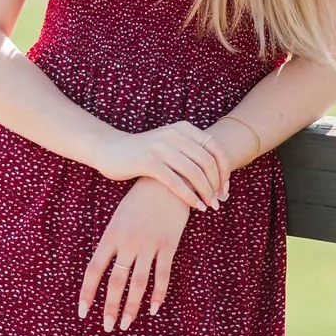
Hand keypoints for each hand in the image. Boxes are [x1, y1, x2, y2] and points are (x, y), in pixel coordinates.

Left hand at [79, 178, 194, 330]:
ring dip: (132, 307)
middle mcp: (128, 242)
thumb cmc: (140, 199)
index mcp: (111, 235)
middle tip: (107, 327)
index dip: (87, 293)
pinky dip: (158, 294)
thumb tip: (104, 269)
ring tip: (126, 324)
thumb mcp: (119, 217)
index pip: (94, 270)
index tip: (83, 312)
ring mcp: (149, 244)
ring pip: (138, 283)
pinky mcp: (168, 245)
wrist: (167, 180)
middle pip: (116, 282)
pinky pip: (163, 275)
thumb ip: (112, 243)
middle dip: (111, 308)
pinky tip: (153, 309)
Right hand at [93, 121, 230, 210]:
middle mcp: (175, 134)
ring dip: (206, 193)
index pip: (216, 148)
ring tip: (210, 206)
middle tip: (219, 201)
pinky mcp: (149, 162)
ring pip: (194, 173)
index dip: (225, 170)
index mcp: (184, 128)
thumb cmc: (143, 152)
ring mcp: (162, 147)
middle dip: (217, 185)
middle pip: (207, 162)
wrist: (109, 149)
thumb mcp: (169, 144)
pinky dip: (190, 197)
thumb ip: (190, 152)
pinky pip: (176, 182)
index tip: (225, 189)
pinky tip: (196, 207)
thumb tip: (217, 174)